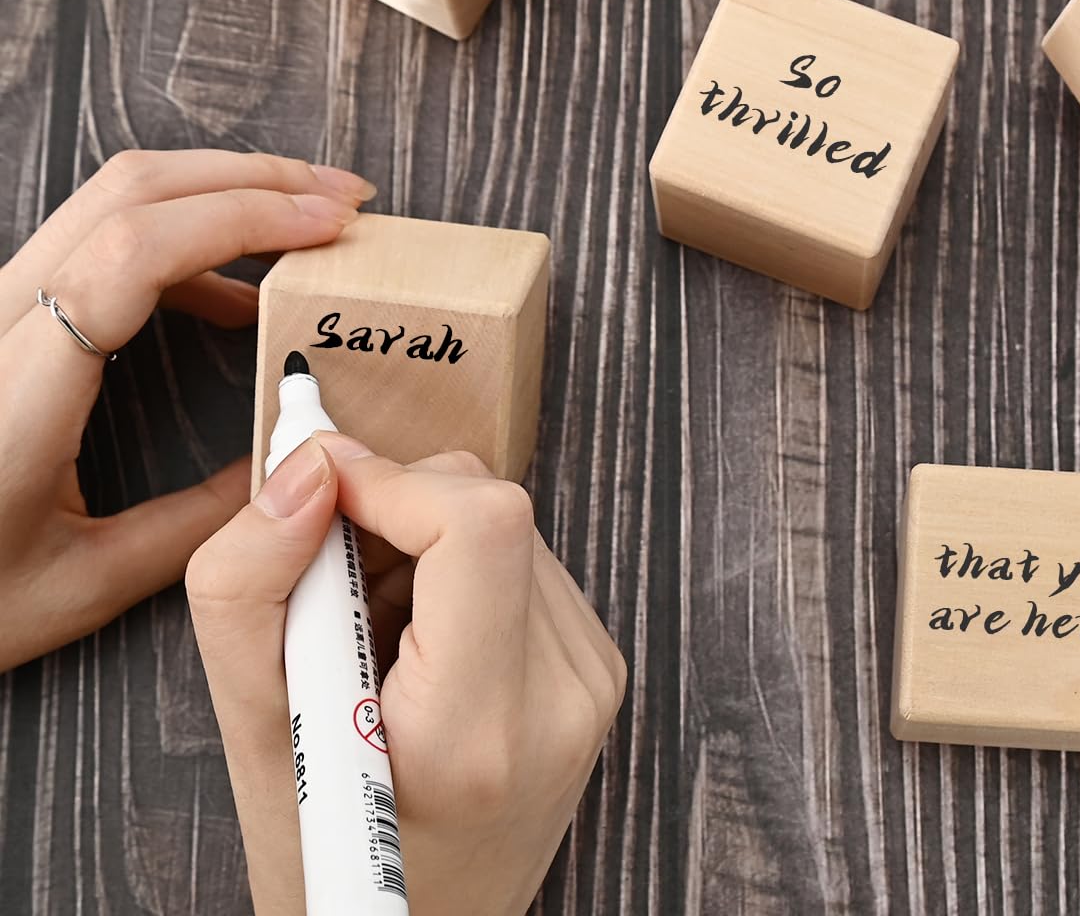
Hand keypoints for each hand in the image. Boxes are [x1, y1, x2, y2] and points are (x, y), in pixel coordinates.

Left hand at [0, 149, 370, 670]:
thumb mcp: (76, 588)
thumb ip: (193, 527)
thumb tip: (293, 468)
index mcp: (17, 388)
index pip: (132, 252)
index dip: (242, 218)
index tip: (331, 226)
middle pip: (132, 189)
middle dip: (255, 177)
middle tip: (347, 200)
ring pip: (118, 197)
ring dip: (226, 192)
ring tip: (311, 223)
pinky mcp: (6, 313)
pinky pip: (104, 238)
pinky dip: (188, 236)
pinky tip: (236, 294)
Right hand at [186, 435, 625, 915]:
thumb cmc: (326, 848)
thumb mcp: (247, 729)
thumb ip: (248, 585)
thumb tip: (311, 463)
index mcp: (477, 728)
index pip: (478, 525)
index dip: (391, 480)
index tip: (318, 491)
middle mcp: (561, 695)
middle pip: (490, 505)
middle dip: (393, 511)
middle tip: (331, 589)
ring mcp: (593, 679)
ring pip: (505, 521)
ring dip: (424, 544)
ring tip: (375, 635)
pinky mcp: (598, 665)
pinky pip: (526, 559)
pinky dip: (460, 572)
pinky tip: (421, 642)